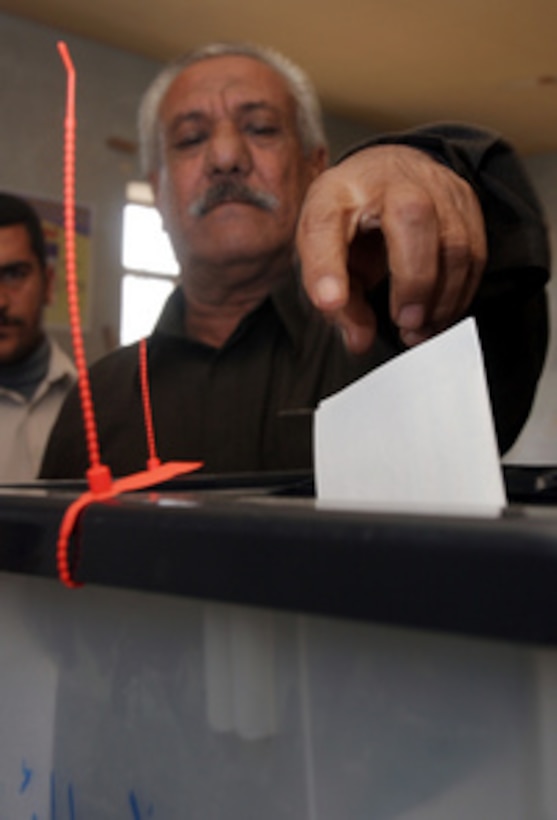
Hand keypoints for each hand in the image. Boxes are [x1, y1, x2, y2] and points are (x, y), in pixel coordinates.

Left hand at [296, 144, 486, 352]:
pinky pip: (475, 253)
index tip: (331, 302)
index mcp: (337, 192)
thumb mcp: (328, 259)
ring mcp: (433, 184)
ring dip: (441, 297)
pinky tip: (439, 315)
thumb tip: (359, 341)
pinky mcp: (464, 201)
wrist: (387, 177)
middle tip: (404, 323)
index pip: (326, 221)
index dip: (326, 265)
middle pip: (412, 216)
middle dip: (413, 280)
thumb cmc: (352, 221)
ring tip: (419, 329)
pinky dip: (459, 294)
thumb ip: (341, 304)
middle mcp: (387, 178)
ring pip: (454, 240)